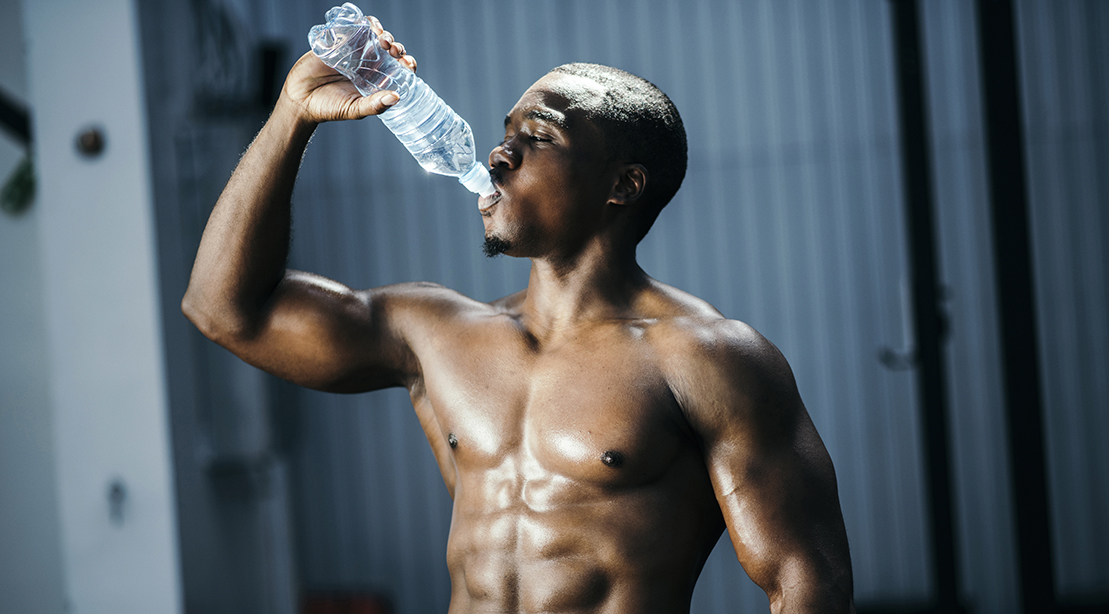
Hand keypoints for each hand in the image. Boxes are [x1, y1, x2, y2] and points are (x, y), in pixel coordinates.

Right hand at [280, 15, 417, 123]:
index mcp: (377, 80)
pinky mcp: (338, 41)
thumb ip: (374, 105)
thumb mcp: (354, 109)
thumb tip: (396, 97)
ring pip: (375, 35)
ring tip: (381, 38)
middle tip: (393, 50)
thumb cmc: (329, 107)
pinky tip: (368, 26)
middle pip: (390, 49)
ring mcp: (354, 51)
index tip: (408, 63)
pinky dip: (364, 23)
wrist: (300, 99)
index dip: (407, 63)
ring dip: (383, 33)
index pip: (399, 68)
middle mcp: (368, 64)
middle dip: (396, 46)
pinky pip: (355, 26)